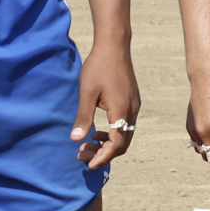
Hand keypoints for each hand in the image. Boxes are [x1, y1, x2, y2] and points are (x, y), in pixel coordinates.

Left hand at [72, 40, 140, 169]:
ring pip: (125, 135)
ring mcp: (134, 105)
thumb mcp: (87, 92)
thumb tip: (75, 140)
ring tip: (87, 143)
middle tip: (81, 155)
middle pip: (123, 143)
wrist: (114, 46)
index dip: (103, 157)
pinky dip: (112, 133)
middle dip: (103, 153)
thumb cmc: (98, 66)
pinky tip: (97, 130)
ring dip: (107, 144)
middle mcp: (132, 110)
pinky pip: (125, 125)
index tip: (88, 164)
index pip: (117, 143)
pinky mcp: (132, 101)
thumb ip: (83, 117)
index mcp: (121, 110)